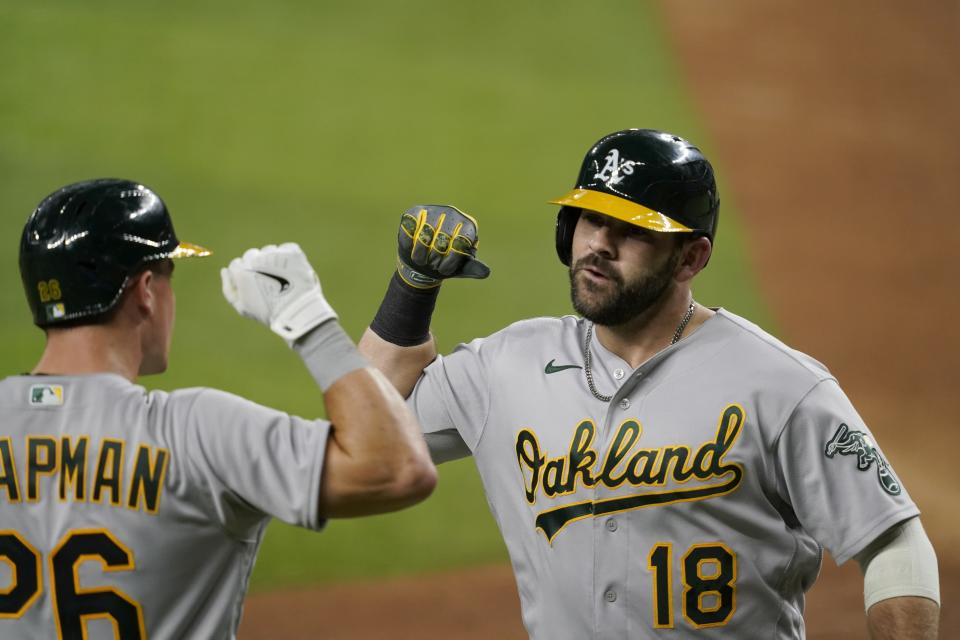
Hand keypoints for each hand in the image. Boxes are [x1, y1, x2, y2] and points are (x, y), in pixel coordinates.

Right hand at [221, 242, 336, 343]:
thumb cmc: (268, 312)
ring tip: (281, 278)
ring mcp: (274, 253)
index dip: (244, 276)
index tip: (255, 286)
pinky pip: (286, 249)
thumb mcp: (242, 307)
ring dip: (272, 260)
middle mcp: (256, 259)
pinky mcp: (292, 251)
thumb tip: (224, 270)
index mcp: (241, 272)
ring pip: (268, 251)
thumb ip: (228, 288)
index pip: (236, 265)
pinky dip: (287, 257)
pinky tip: (291, 272)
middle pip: (251, 255)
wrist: (299, 311)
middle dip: (256, 266)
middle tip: (268, 282)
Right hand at [396, 205, 490, 288]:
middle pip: (443, 238)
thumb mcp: (460, 268)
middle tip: (433, 265)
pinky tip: (412, 249)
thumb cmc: (445, 263)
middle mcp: (452, 214)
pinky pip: (410, 229)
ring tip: (423, 261)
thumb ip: (473, 269)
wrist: (423, 261)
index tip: (444, 270)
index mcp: (467, 226)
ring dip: (421, 255)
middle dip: (436, 258)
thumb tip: (486, 272)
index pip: (461, 241)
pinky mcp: (415, 213)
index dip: (450, 259)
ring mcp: (433, 211)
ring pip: (425, 234)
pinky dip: (409, 245)